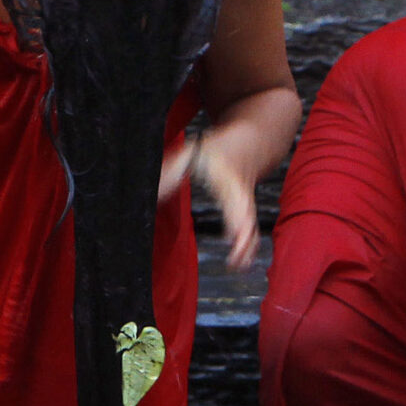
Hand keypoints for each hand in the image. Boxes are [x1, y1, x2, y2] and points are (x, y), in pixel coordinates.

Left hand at [160, 132, 262, 268]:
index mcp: (227, 175)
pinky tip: (242, 261)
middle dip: (244, 236)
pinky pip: (250, 227)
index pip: (231, 196)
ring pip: (251, 224)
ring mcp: (247, 200)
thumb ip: (172, 170)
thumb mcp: (192, 152)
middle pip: (245, 214)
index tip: (231, 235)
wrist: (253, 140)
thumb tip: (152, 192)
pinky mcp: (247, 208)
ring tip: (239, 266)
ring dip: (248, 246)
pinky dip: (248, 244)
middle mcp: (240, 190)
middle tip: (237, 258)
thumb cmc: (216, 148)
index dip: (232, 215)